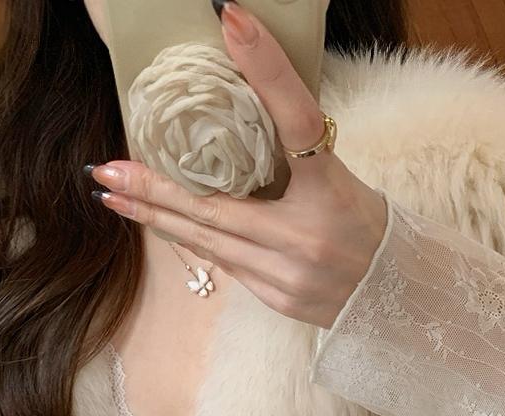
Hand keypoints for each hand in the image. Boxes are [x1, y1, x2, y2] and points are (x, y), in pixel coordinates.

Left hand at [87, 0, 388, 329]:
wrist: (398, 296)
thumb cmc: (366, 226)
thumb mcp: (341, 179)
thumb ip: (295, 154)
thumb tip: (240, 120)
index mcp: (333, 187)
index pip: (295, 117)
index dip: (266, 69)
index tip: (233, 19)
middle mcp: (307, 235)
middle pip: (215, 206)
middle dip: (154, 187)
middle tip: (105, 168)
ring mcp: (288, 273)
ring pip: (208, 240)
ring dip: (157, 217)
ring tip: (115, 196)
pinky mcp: (278, 298)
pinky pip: (225, 263)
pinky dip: (194, 239)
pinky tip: (161, 223)